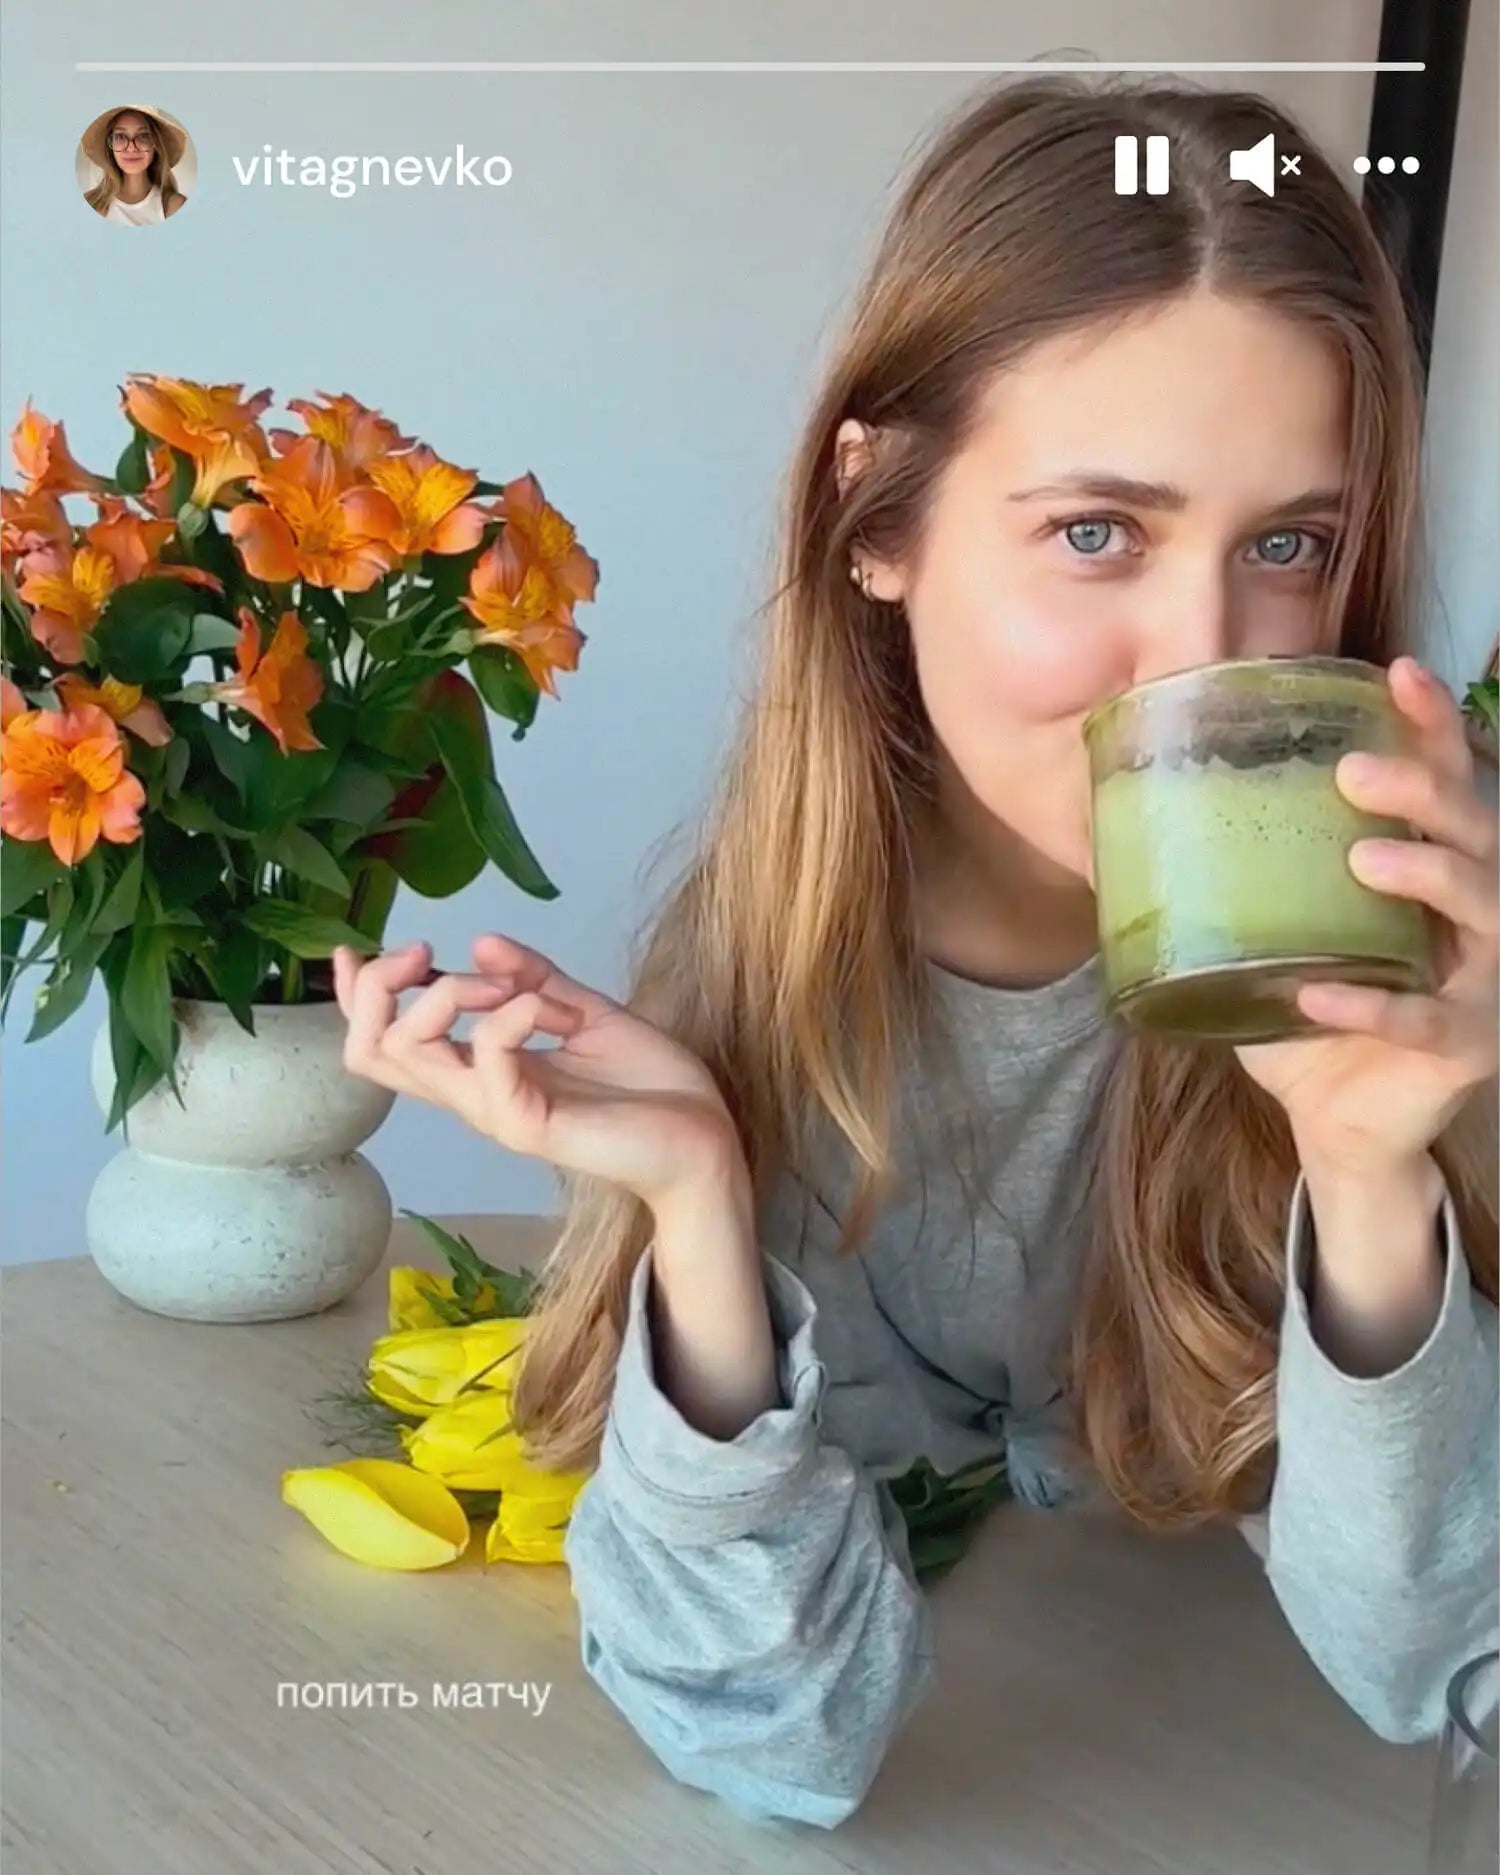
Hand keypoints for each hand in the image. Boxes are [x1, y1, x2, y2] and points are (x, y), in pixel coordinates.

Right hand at [332, 932, 746, 1210]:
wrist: (705, 1138)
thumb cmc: (651, 1087)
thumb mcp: (587, 1014)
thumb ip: (536, 979)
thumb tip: (481, 942)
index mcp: (481, 1070)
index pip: (384, 1044)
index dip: (356, 998)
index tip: (358, 949)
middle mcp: (474, 1093)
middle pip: (373, 1051)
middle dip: (380, 988)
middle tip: (423, 956)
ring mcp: (496, 1111)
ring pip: (411, 1053)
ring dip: (447, 994)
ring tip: (501, 985)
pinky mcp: (528, 1124)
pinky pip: (487, 1060)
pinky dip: (508, 1013)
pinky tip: (544, 1007)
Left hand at [1233, 656, 1498, 1171]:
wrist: (1335, 1121)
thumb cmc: (1311, 1010)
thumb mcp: (1271, 932)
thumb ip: (1232, 877)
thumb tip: (1122, 817)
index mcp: (1432, 868)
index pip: (1448, 779)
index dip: (1432, 724)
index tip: (1397, 672)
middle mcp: (1475, 911)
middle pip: (1477, 826)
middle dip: (1425, 789)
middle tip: (1353, 772)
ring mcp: (1484, 978)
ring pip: (1483, 907)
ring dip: (1427, 873)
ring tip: (1362, 856)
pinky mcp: (1468, 1045)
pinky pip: (1427, 1020)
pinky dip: (1374, 1005)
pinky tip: (1317, 993)